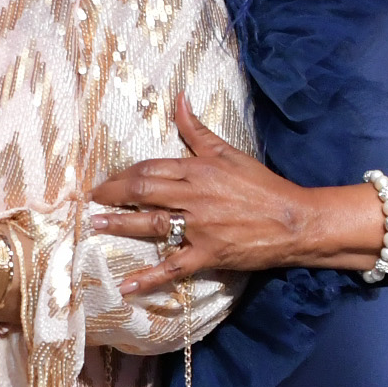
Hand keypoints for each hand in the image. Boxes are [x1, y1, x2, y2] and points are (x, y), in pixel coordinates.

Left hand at [89, 98, 369, 292]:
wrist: (295, 221)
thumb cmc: (263, 186)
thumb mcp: (229, 152)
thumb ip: (197, 130)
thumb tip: (179, 100)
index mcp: (198, 170)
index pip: (150, 167)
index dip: (124, 174)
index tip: (108, 180)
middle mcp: (193, 196)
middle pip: (143, 191)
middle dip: (112, 194)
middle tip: (92, 199)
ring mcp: (199, 227)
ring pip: (150, 224)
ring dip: (119, 224)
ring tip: (95, 225)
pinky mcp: (207, 254)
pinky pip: (171, 267)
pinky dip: (147, 278)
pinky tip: (125, 286)